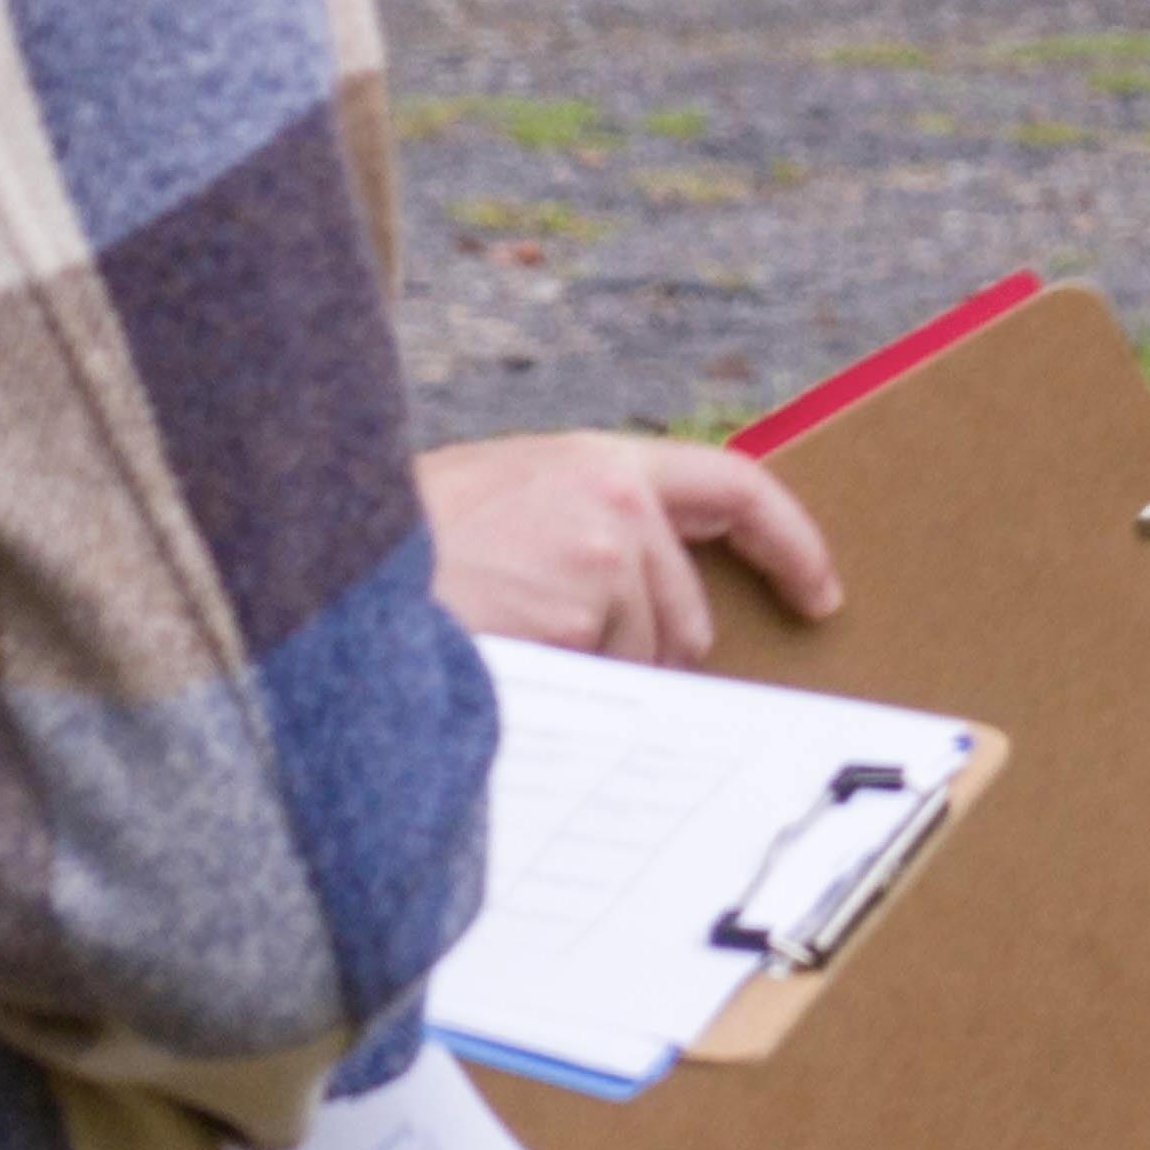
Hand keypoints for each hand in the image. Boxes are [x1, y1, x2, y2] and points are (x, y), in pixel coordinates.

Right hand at [415, 429, 842, 663]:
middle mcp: (615, 495)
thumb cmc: (398, 550)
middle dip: (644, 657)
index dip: (789, 541)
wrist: (329, 567)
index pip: (732, 486)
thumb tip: (651, 607)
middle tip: (548, 653)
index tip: (820, 592)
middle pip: (686, 615)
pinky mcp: (585, 607)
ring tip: (505, 639)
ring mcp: (606, 552)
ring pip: (650, 658)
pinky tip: (502, 655)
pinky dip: (565, 690)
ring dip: (595, 675)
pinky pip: (609, 683)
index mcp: (595, 459)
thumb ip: (579, 523)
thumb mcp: (500, 502)